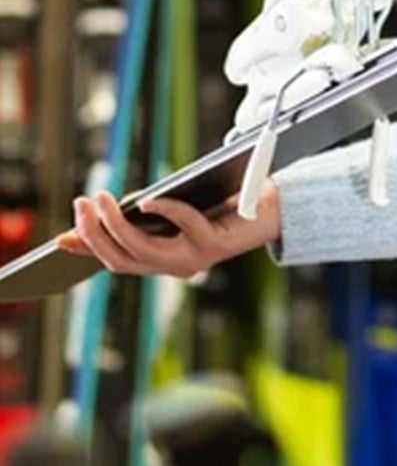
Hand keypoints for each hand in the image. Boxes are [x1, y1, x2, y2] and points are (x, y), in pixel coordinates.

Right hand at [58, 181, 280, 278]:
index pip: (114, 262)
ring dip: (116, 223)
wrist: (269, 212)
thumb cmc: (221, 207)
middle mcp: (174, 267)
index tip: (59, 239)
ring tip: (102, 197)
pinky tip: (145, 200)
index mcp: (162, 261)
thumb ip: (143, 214)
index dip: (87, 251)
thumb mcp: (176, 210)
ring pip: (142, 249)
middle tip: (81, 203)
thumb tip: (105, 210)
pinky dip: (161, 212)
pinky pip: (181, 227)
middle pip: (120, 259)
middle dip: (94, 233)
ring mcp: (192, 260)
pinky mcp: (212, 246)